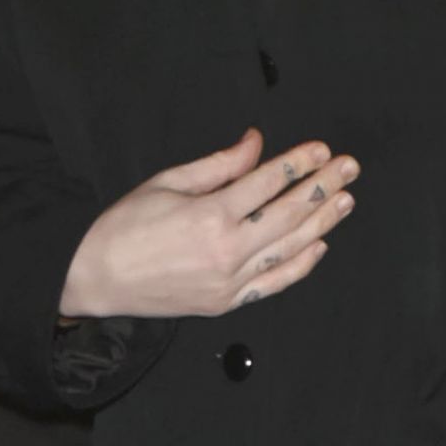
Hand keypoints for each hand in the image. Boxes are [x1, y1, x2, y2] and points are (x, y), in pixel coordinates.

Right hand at [60, 128, 358, 320]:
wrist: (96, 279)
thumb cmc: (124, 226)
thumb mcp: (167, 182)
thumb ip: (218, 165)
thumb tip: (254, 143)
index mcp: (210, 214)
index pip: (268, 182)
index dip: (298, 162)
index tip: (322, 149)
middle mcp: (227, 249)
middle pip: (289, 213)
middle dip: (322, 186)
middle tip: (349, 167)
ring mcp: (230, 280)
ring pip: (290, 248)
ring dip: (323, 222)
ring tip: (345, 200)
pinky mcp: (226, 302)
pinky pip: (275, 283)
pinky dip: (301, 265)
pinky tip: (320, 246)